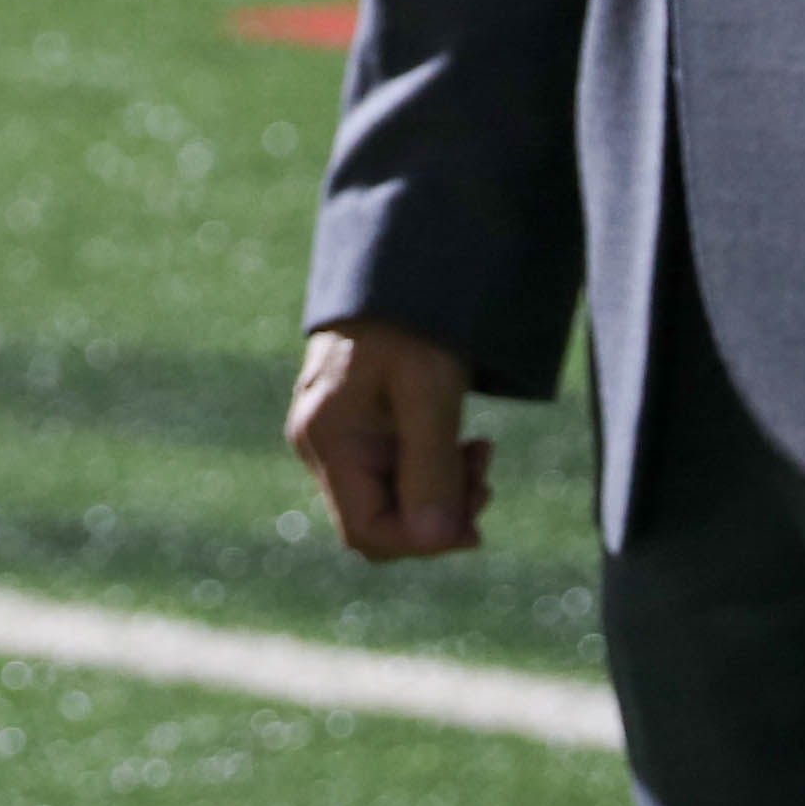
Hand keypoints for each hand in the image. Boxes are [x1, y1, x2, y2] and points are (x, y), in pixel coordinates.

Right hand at [289, 319, 492, 562]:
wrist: (400, 261)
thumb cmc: (411, 319)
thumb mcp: (430, 391)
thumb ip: (431, 467)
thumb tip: (438, 540)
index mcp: (329, 439)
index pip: (367, 532)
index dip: (422, 544)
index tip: (474, 527)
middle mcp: (320, 444)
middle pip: (380, 521)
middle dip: (438, 516)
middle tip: (484, 478)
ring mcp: (337, 435)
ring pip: (392, 500)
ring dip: (443, 492)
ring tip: (481, 453)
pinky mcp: (359, 424)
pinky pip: (396, 472)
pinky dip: (434, 470)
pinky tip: (464, 444)